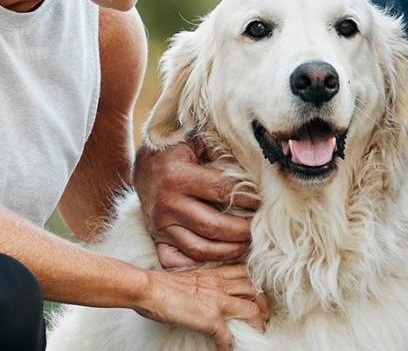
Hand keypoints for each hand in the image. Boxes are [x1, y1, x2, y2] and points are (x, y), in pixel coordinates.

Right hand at [135, 142, 259, 268]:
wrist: (146, 166)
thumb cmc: (178, 152)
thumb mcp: (197, 143)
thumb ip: (222, 154)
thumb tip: (255, 170)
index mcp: (177, 175)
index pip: (222, 191)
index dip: (248, 198)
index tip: (262, 202)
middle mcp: (167, 203)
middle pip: (213, 226)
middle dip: (242, 231)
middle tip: (258, 230)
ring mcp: (160, 224)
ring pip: (199, 249)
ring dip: (228, 251)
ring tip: (245, 245)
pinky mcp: (157, 238)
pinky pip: (178, 261)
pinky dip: (199, 265)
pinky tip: (218, 259)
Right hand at [135, 265, 268, 350]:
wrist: (150, 289)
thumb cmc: (162, 284)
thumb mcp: (190, 276)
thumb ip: (203, 282)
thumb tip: (206, 293)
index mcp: (215, 274)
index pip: (245, 273)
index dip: (255, 284)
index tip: (256, 293)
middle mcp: (221, 285)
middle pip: (255, 290)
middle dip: (263, 303)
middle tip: (263, 314)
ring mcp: (218, 301)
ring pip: (252, 310)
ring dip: (257, 323)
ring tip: (256, 332)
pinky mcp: (211, 319)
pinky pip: (228, 336)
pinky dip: (229, 346)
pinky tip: (227, 350)